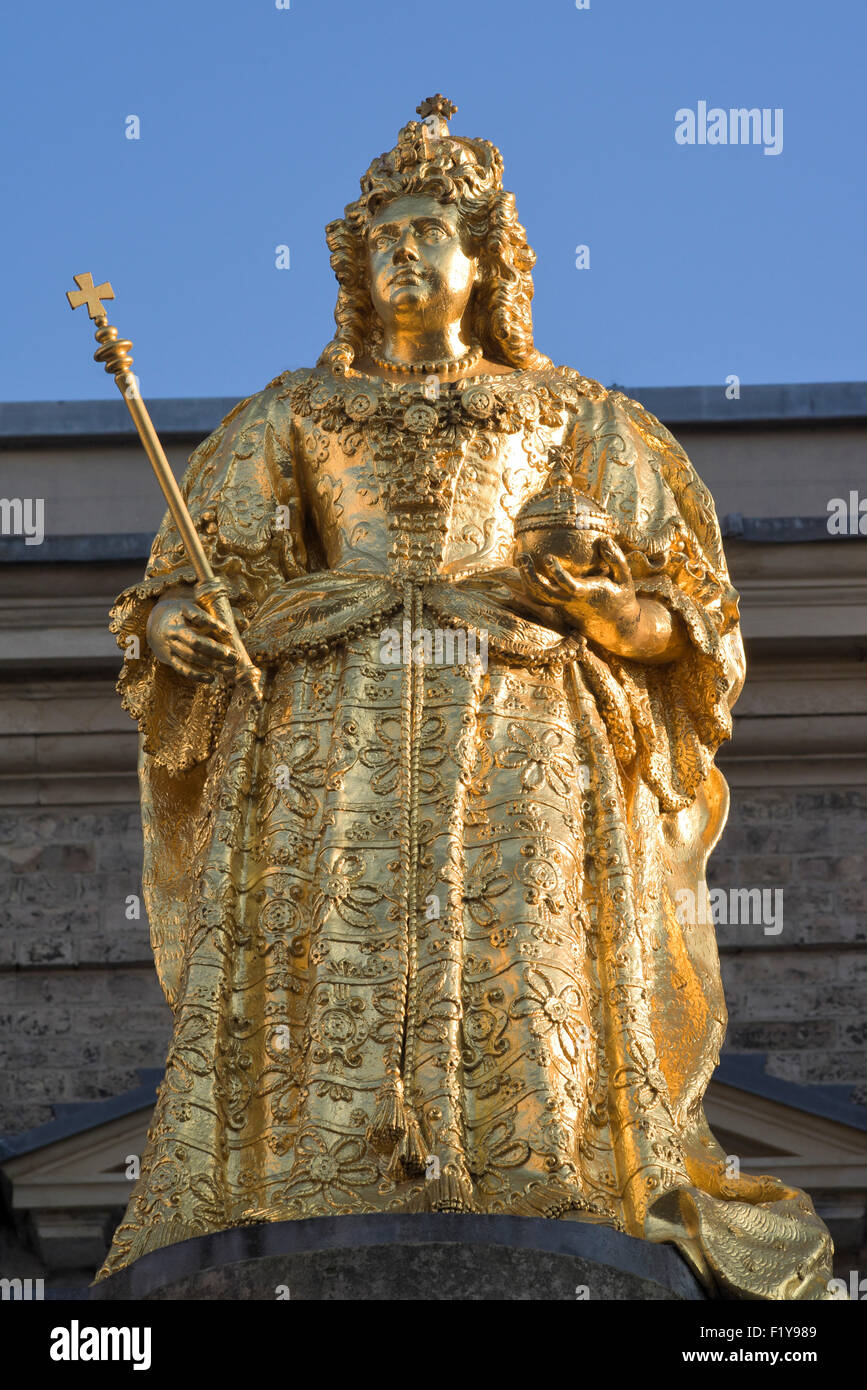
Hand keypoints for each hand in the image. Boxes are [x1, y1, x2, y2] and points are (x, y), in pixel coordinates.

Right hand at [146, 596, 238, 681]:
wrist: (156, 622)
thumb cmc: (187, 614)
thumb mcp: (200, 607)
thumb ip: (223, 613)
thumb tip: (245, 623)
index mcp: (182, 610)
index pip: (196, 615)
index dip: (213, 624)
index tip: (229, 633)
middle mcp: (173, 627)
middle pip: (195, 641)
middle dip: (216, 650)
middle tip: (235, 657)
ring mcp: (169, 643)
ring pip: (191, 656)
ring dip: (212, 664)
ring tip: (230, 669)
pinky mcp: (167, 657)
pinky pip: (182, 668)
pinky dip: (197, 675)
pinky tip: (212, 678)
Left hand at [516, 539, 684, 662]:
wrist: (615, 626)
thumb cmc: (620, 598)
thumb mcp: (625, 578)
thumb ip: (616, 559)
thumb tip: (605, 539)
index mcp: (586, 594)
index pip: (567, 585)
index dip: (556, 573)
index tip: (547, 557)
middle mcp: (569, 601)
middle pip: (543, 594)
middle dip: (529, 576)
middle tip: (521, 556)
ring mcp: (560, 605)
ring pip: (537, 596)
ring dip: (525, 578)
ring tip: (520, 557)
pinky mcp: (556, 607)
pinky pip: (538, 597)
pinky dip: (528, 583)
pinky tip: (524, 566)